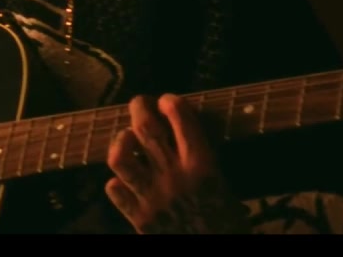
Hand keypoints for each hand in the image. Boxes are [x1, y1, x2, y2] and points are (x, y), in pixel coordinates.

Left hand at [105, 93, 250, 233]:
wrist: (216, 251)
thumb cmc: (228, 224)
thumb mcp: (225, 186)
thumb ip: (205, 161)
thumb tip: (187, 136)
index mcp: (202, 166)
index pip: (182, 119)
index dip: (171, 103)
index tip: (167, 100)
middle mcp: (174, 176)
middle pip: (145, 129)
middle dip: (140, 108)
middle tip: (140, 104)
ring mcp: (152, 197)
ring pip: (121, 157)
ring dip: (122, 141)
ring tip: (127, 139)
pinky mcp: (139, 218)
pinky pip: (114, 190)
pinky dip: (116, 181)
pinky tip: (124, 180)